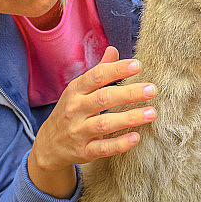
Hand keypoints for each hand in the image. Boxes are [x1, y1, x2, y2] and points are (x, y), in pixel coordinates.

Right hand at [27, 46, 156, 195]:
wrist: (49, 145)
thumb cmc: (70, 112)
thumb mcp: (79, 90)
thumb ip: (98, 72)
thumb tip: (113, 50)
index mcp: (75, 91)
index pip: (97, 76)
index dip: (117, 70)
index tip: (138, 65)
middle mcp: (75, 109)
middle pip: (103, 99)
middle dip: (129, 93)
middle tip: (152, 89)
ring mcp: (78, 131)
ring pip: (105, 124)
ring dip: (129, 118)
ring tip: (151, 113)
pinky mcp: (83, 151)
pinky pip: (103, 148)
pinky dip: (119, 143)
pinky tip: (136, 137)